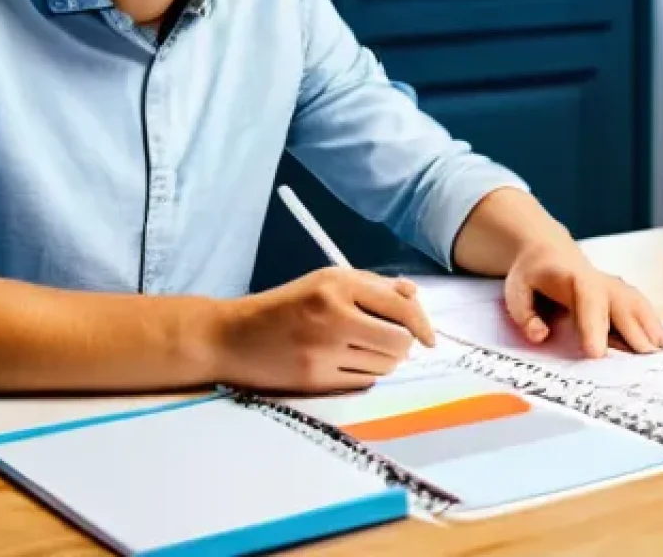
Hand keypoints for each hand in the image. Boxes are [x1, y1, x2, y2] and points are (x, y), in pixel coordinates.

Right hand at [215, 267, 435, 393]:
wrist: (233, 336)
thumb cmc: (286, 305)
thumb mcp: (327, 280)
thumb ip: (374, 285)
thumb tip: (414, 295)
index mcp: (338, 284)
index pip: (400, 306)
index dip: (422, 323)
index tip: (428, 337)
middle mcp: (333, 315)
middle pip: (399, 341)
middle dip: (403, 345)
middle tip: (390, 342)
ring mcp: (323, 350)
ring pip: (385, 365)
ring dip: (384, 361)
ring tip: (362, 350)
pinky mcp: (314, 379)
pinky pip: (363, 382)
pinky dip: (364, 374)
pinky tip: (345, 363)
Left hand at [503, 241, 662, 358]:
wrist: (548, 252)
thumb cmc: (532, 275)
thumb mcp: (516, 291)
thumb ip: (525, 315)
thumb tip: (541, 335)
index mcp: (571, 277)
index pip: (587, 297)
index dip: (593, 323)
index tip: (596, 353)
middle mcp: (599, 280)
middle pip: (619, 302)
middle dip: (632, 330)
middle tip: (644, 360)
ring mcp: (613, 286)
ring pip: (636, 303)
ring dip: (651, 326)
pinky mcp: (621, 295)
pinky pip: (641, 307)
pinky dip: (655, 324)